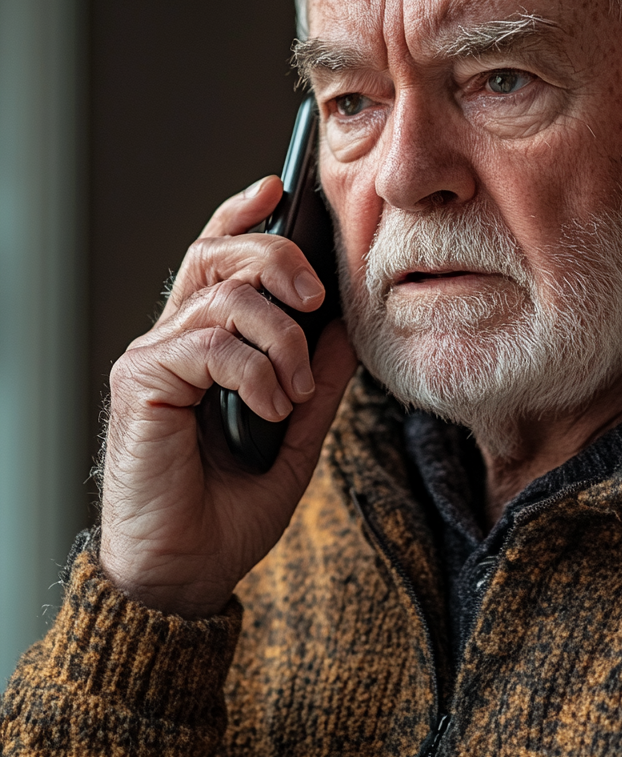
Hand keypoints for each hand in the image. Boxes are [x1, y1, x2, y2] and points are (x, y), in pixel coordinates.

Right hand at [99, 176, 355, 618]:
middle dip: (278, 258)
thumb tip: (344, 325)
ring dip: (281, 339)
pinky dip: (257, 371)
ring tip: (294, 391)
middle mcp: (175, 339)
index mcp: (209, 343)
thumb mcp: (297, 432)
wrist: (188, 571)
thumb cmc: (232, 505)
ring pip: (225, 297)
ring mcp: (153, 358)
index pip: (217, 256)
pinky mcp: (142, 383)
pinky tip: (269, 410)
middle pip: (218, 254)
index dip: (242, 215)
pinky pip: (211, 344)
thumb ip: (318, 379)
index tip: (278, 185)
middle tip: (315, 299)